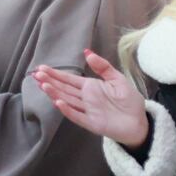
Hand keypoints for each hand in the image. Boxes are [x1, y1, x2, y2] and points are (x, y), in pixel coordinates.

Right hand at [32, 50, 151, 147]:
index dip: (55, 74)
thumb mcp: (118, 79)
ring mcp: (87, 111)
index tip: (41, 68)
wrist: (140, 122)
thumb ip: (103, 67)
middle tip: (35, 74)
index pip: (69, 79)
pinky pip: (77, 116)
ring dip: (54, 93)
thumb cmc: (129, 101)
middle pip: (64, 89)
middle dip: (50, 81)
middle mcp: (85, 99)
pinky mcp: (92, 123)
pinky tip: (58, 102)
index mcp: (90, 87)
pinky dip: (67, 110)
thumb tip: (87, 52)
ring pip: (67, 100)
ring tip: (42, 85)